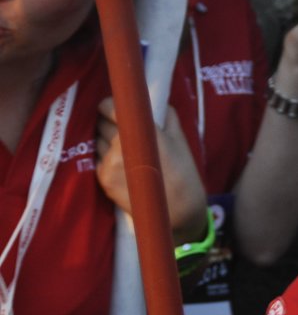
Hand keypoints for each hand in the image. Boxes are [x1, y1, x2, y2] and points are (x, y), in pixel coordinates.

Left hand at [95, 97, 208, 242]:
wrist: (178, 212)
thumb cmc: (184, 174)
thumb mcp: (180, 139)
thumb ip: (164, 115)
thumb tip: (148, 102)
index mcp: (140, 132)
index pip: (108, 107)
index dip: (109, 105)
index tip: (115, 107)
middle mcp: (120, 145)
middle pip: (100, 123)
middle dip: (109, 123)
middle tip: (123, 129)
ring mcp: (109, 163)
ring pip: (97, 140)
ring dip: (106, 140)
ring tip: (125, 150)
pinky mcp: (103, 179)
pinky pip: (98, 159)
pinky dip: (106, 158)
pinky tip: (123, 165)